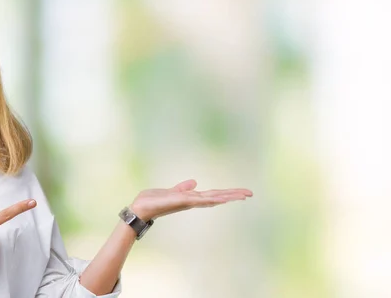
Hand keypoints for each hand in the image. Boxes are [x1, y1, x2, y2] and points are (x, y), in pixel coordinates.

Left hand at [129, 179, 251, 220]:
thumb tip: (194, 182)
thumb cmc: (153, 201)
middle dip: (233, 195)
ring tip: (241, 195)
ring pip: (211, 198)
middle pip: (217, 197)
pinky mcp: (180, 201)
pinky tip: (219, 198)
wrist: (140, 209)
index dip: (228, 193)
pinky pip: (198, 199)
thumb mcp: (171, 191)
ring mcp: (187, 202)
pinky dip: (209, 198)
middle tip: (250, 193)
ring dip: (226, 196)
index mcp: (191, 198)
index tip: (243, 192)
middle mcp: (192, 201)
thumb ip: (182, 188)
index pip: (213, 195)